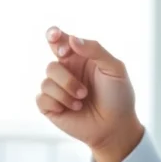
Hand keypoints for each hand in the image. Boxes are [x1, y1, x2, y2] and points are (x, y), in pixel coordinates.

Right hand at [36, 27, 144, 161]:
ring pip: (46, 81)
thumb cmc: (118, 96)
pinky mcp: (50, 107)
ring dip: (67, 92)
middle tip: (84, 89)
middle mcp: (66, 71)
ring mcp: (57, 89)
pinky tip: (73, 109)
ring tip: (83, 100)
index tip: (55, 36)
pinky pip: (41, 98)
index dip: (53, 35)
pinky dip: (58, 103)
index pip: (58, 40)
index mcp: (79, 57)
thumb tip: (71, 39)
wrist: (116, 127)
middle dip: (67, 77)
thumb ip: (95, 50)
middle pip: (52, 64)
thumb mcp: (114, 68)